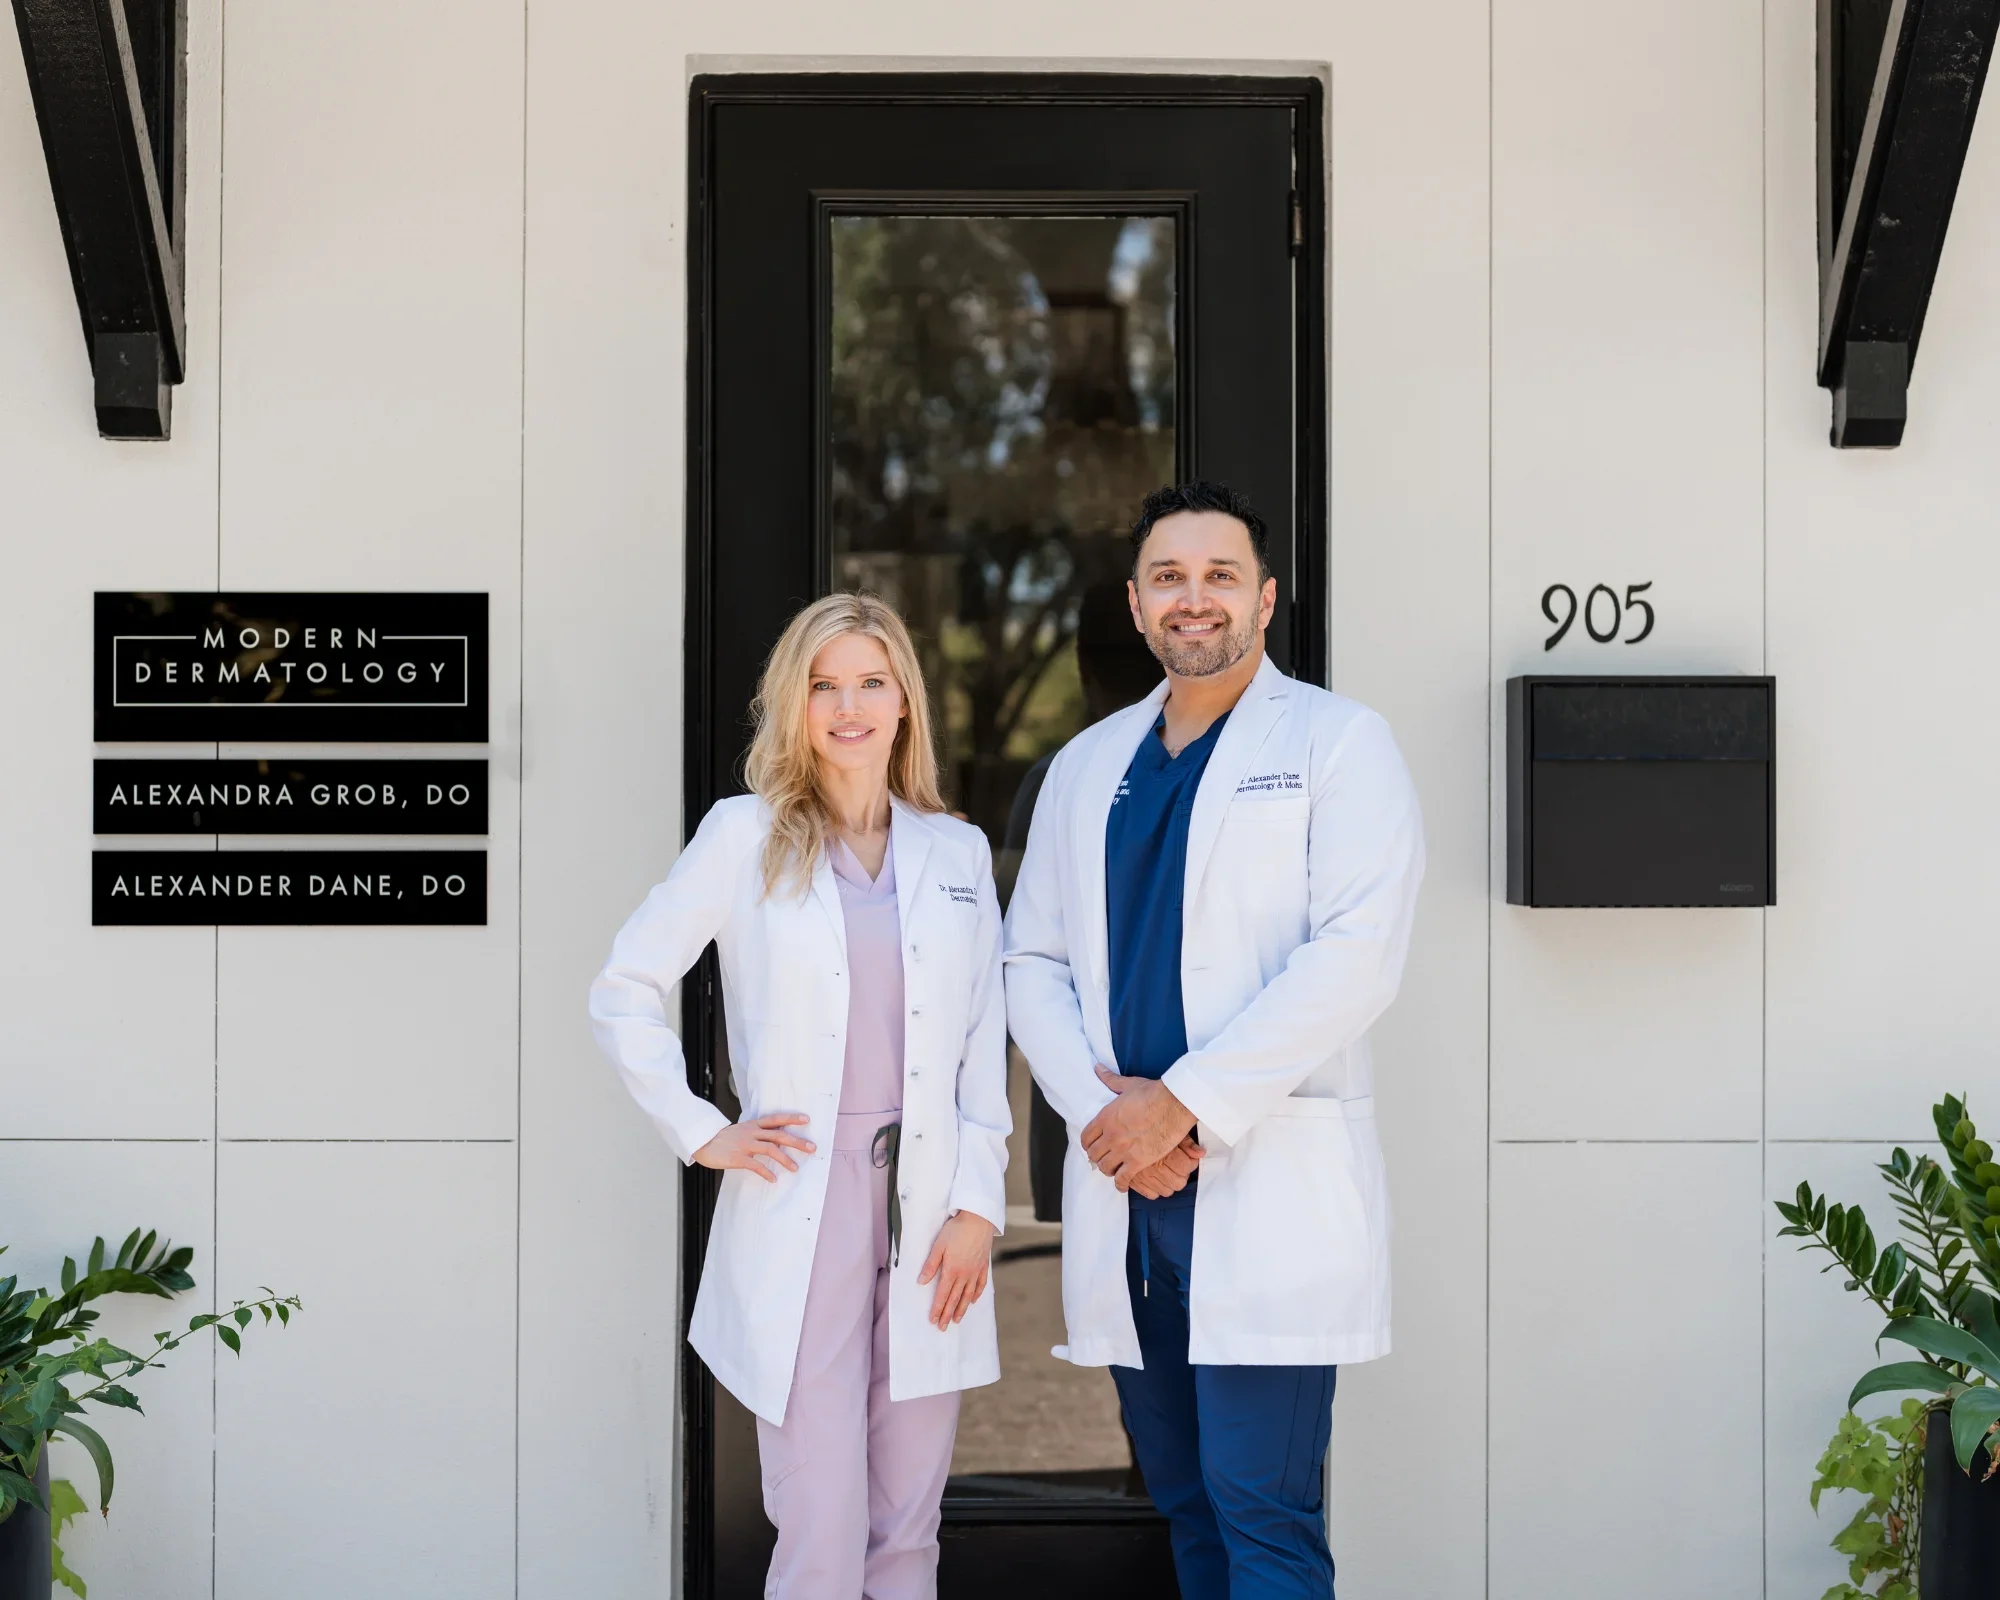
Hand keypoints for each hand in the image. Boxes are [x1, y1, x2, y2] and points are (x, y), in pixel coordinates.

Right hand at [692, 1113, 814, 1181]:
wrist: (701, 1141)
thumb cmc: (721, 1138)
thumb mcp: (740, 1130)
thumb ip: (755, 1133)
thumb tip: (772, 1139)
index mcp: (752, 1125)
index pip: (776, 1119)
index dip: (791, 1118)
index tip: (807, 1120)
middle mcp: (751, 1133)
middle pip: (778, 1135)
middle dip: (797, 1141)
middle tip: (811, 1147)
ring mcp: (745, 1144)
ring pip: (770, 1149)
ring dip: (785, 1159)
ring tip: (795, 1168)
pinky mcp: (738, 1157)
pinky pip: (755, 1166)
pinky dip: (766, 1173)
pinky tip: (773, 1179)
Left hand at [917, 1210, 995, 1328]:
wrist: (978, 1219)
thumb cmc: (956, 1230)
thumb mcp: (939, 1246)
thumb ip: (930, 1265)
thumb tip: (921, 1282)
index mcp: (952, 1270)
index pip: (942, 1294)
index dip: (937, 1309)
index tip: (933, 1320)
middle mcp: (964, 1274)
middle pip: (955, 1299)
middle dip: (947, 1314)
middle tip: (943, 1328)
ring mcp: (975, 1271)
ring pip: (968, 1295)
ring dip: (961, 1309)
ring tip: (956, 1320)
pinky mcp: (983, 1266)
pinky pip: (980, 1285)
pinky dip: (976, 1295)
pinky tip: (973, 1301)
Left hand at [1081, 1066, 1196, 1188]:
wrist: (1175, 1104)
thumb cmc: (1154, 1092)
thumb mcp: (1128, 1084)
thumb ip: (1110, 1079)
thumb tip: (1097, 1068)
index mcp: (1105, 1117)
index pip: (1086, 1136)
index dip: (1087, 1143)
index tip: (1091, 1146)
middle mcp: (1110, 1135)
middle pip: (1093, 1154)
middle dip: (1096, 1158)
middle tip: (1103, 1159)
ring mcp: (1123, 1149)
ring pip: (1105, 1167)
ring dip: (1107, 1170)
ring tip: (1112, 1170)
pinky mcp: (1139, 1161)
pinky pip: (1123, 1179)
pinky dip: (1121, 1184)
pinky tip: (1123, 1185)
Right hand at [1124, 1133, 1205, 1198]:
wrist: (1122, 1126)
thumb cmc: (1146, 1124)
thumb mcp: (1169, 1128)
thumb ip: (1186, 1142)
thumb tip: (1200, 1152)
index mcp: (1166, 1154)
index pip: (1188, 1167)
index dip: (1191, 1163)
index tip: (1189, 1159)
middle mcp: (1155, 1167)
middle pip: (1179, 1182)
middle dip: (1182, 1175)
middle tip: (1179, 1167)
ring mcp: (1144, 1176)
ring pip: (1166, 1191)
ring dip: (1169, 1184)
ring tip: (1167, 1172)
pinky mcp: (1132, 1180)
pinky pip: (1150, 1194)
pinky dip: (1154, 1190)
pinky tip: (1155, 1180)